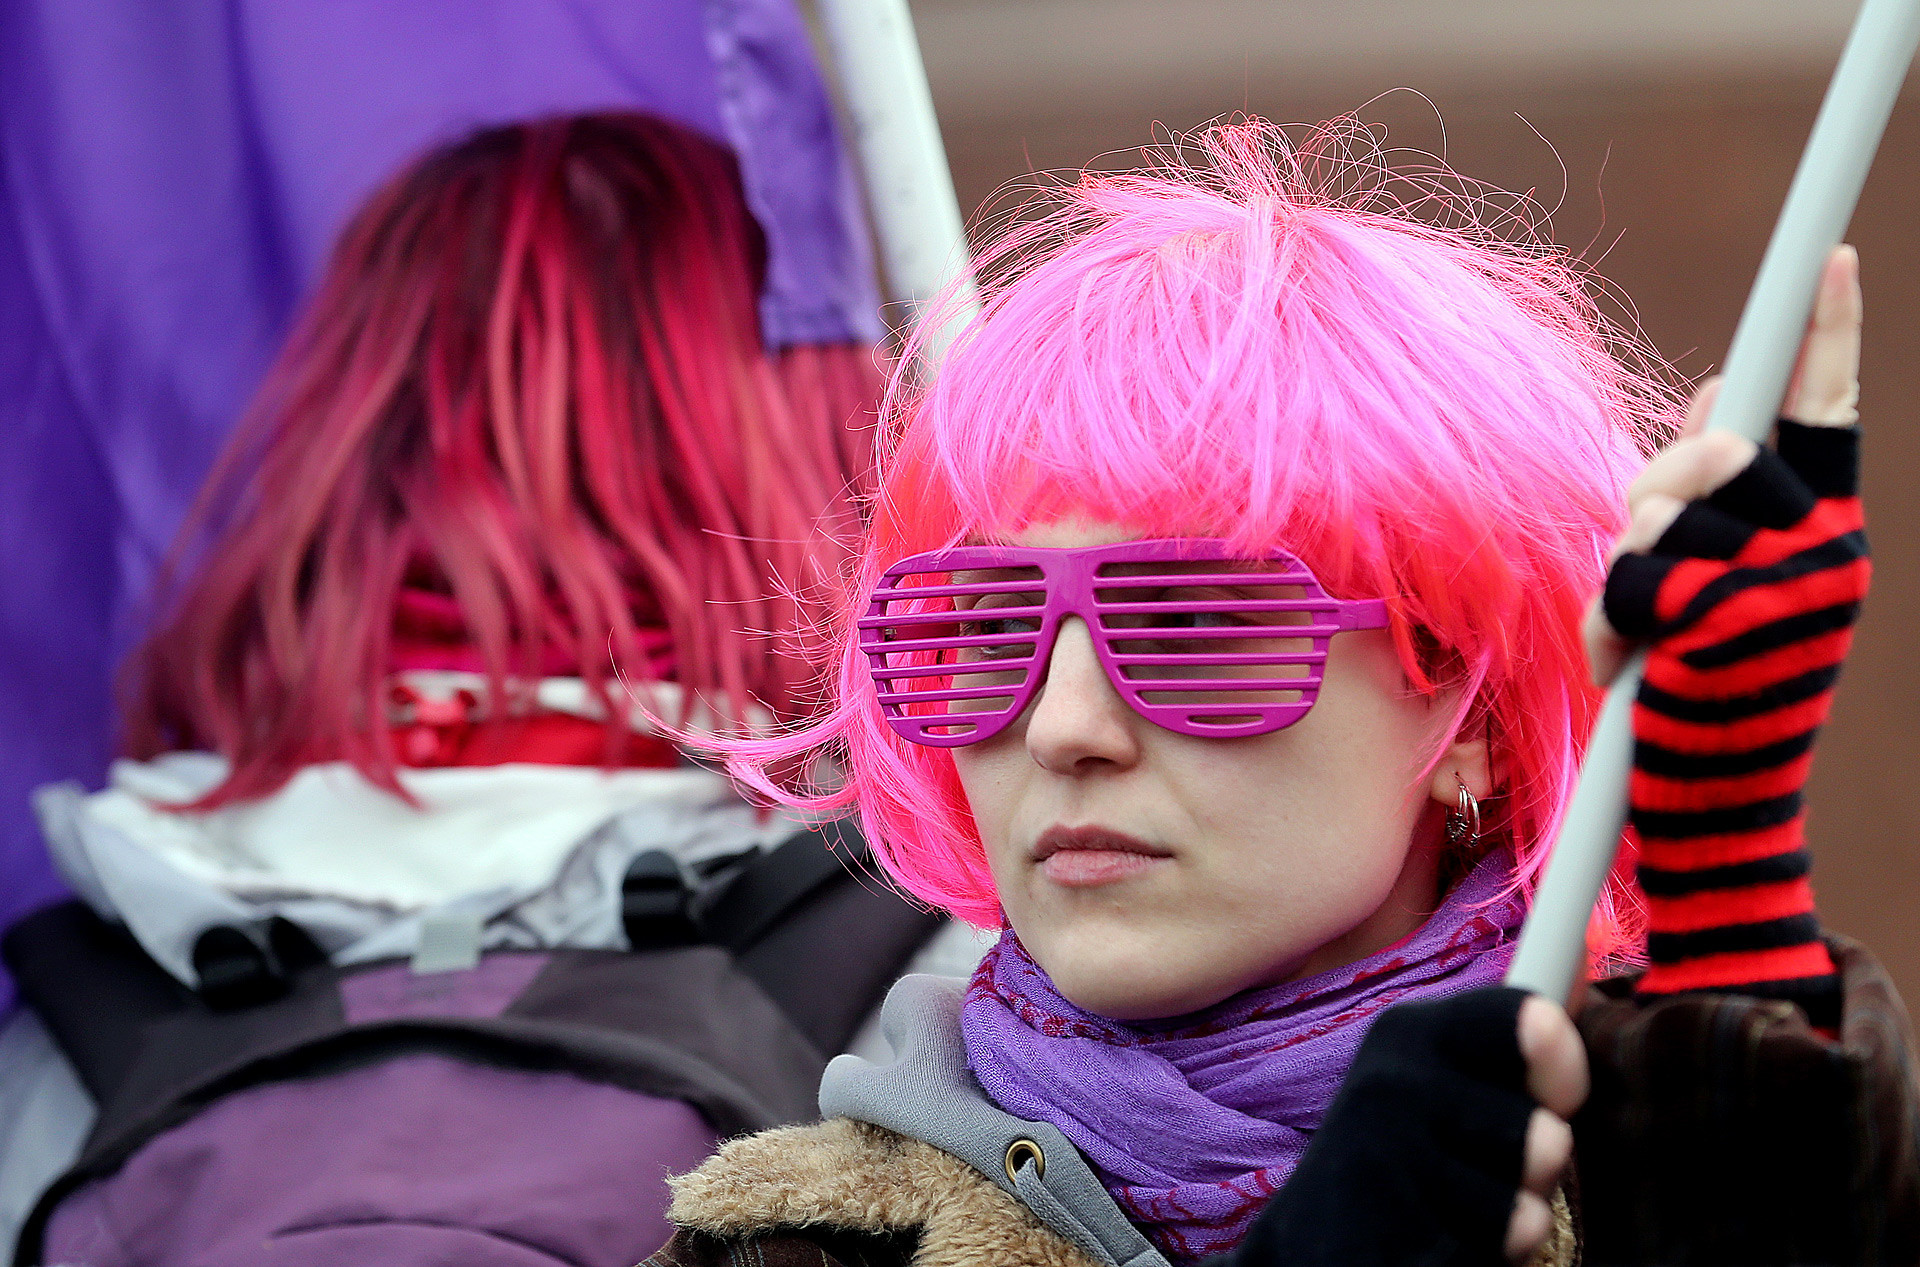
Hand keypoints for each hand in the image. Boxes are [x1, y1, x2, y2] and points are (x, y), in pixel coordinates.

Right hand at [1225, 987, 1588, 1266]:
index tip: (1557, 1071)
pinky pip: (1496, 1260)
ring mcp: (1387, 1170)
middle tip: (1490, 1158)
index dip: (1559, 1057)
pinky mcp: (1391, 1247)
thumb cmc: (1405, 1149)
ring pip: (1526, 1214)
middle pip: (1548, 1139)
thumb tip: (1581, 950)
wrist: (1319, 1235)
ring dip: (1509, 1223)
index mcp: (1411, 1033)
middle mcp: (1390, 1090)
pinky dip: (1482, 1262)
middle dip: (1537, 1163)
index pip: (1527, 1021)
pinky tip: (1435, 1243)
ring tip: (1456, 1205)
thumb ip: (1515, 1027)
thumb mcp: (1446, 1071)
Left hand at [1585, 245, 1860, 683]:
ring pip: (1662, 514)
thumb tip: (1710, 395)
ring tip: (1648, 631)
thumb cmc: (1708, 690)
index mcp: (1830, 534)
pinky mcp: (1725, 624)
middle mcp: (1826, 552)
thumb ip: (1721, 497)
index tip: (1831, 262)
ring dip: (1629, 569)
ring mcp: (1782, 588)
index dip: (1827, 338)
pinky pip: (1631, 580)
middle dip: (1661, 483)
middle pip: (1719, 451)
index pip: (1831, 416)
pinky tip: (1633, 670)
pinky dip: (1609, 627)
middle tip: (1646, 540)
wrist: (1716, 802)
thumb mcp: (1723, 583)